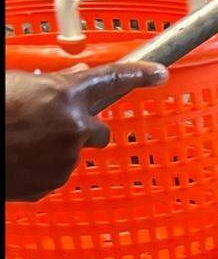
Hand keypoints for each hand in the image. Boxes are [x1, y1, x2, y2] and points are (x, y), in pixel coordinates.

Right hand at [6, 63, 168, 202]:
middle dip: (86, 128)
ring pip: (70, 154)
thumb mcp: (17, 83)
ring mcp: (62, 161)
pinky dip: (39, 167)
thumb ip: (49, 85)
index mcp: (64, 95)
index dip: (138, 75)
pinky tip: (16, 158)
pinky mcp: (48, 185)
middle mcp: (73, 129)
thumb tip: (70, 81)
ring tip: (19, 140)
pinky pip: (52, 174)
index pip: (111, 80)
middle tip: (58, 124)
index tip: (159, 73)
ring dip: (53, 147)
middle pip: (99, 132)